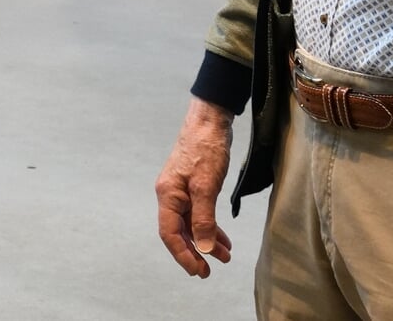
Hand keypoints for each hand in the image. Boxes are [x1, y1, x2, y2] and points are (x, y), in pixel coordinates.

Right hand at [155, 97, 235, 277]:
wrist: (209, 121)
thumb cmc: (205, 149)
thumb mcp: (206, 186)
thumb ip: (204, 218)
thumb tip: (203, 248)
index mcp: (168, 195)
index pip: (170, 233)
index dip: (182, 254)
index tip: (197, 271)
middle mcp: (171, 195)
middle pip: (179, 231)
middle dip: (195, 252)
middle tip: (209, 271)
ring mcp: (182, 190)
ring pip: (191, 224)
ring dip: (206, 241)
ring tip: (224, 256)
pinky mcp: (193, 186)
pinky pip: (199, 213)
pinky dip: (210, 227)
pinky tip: (223, 237)